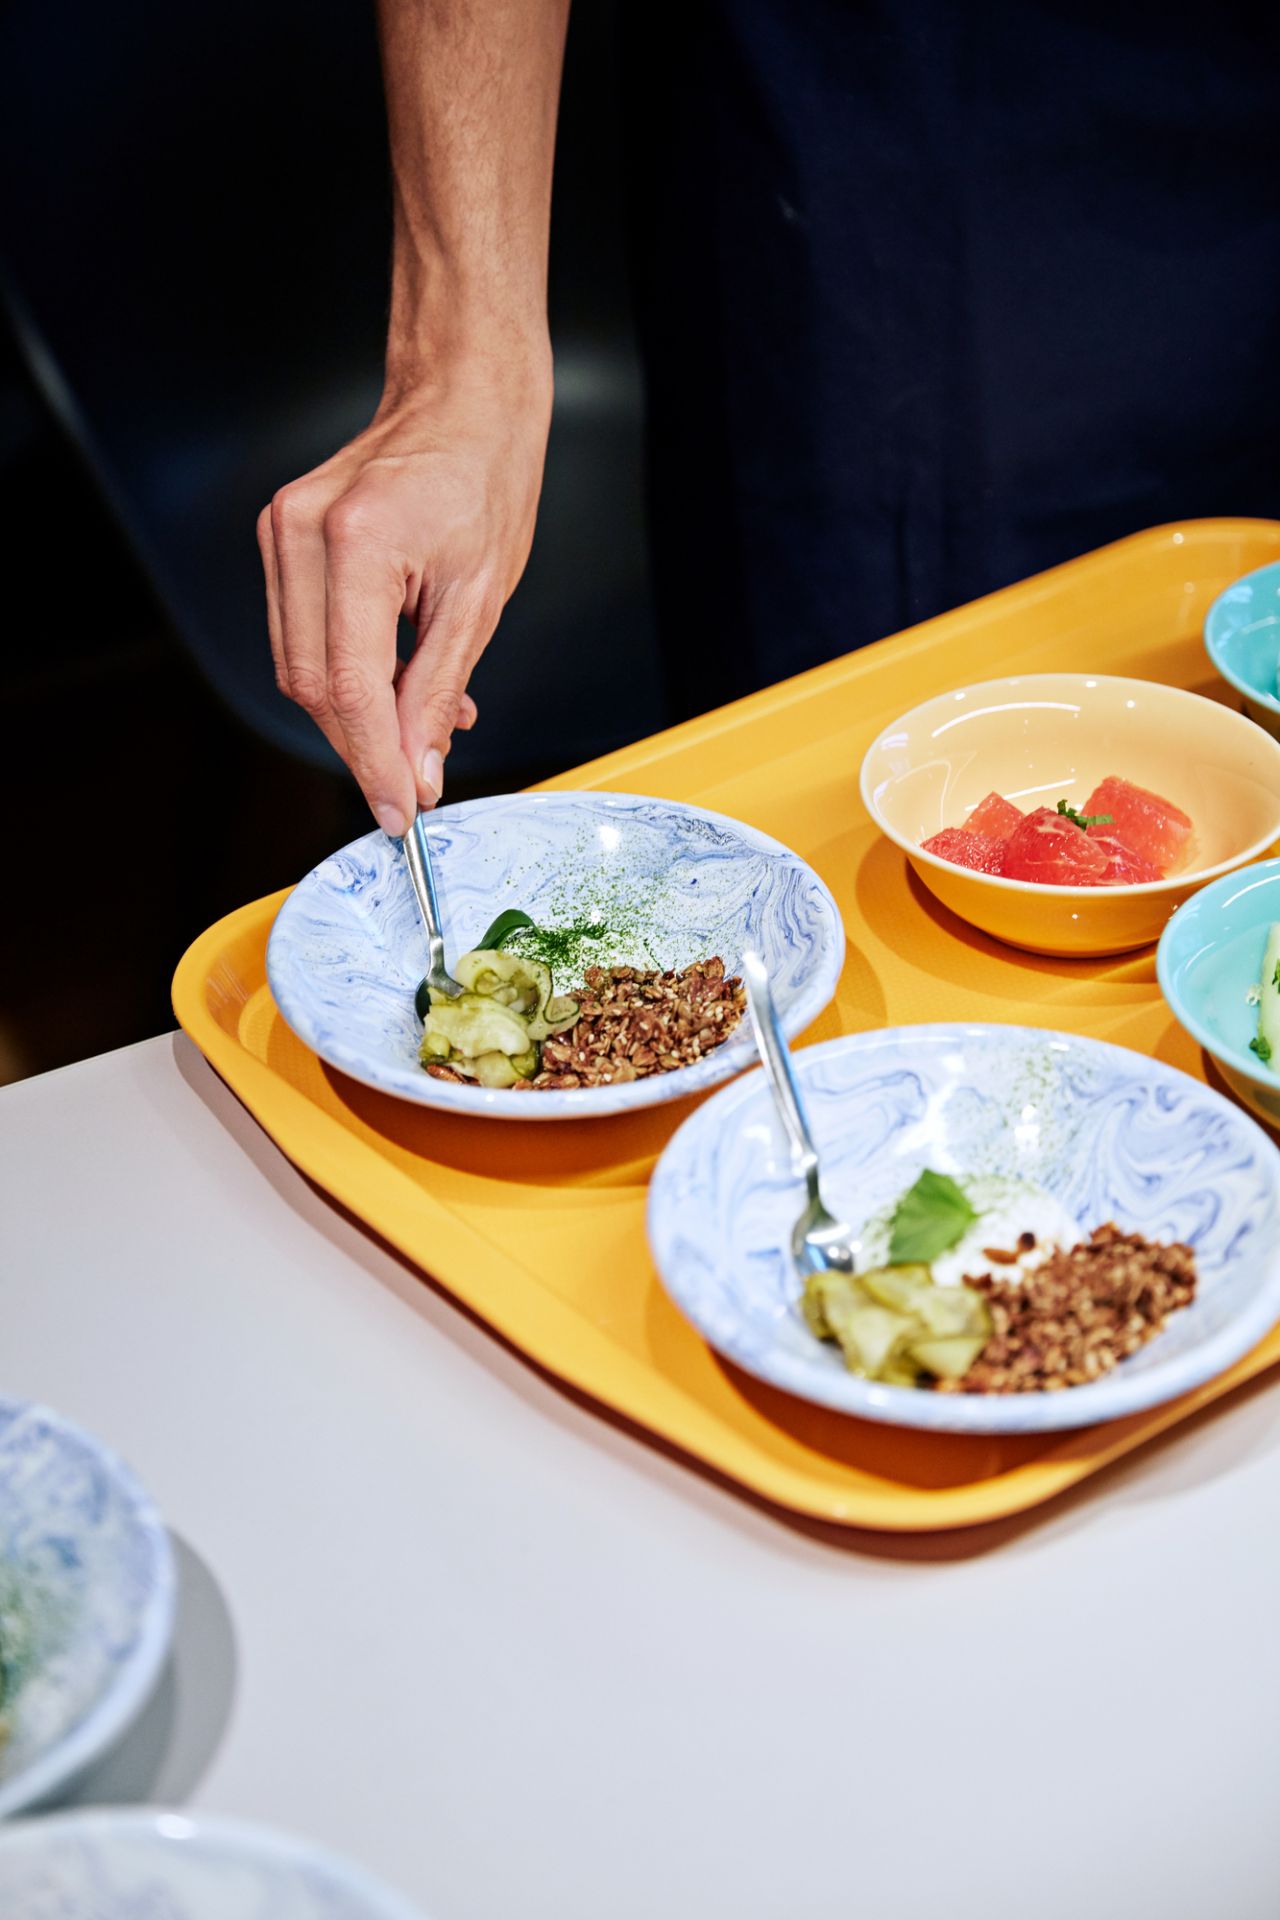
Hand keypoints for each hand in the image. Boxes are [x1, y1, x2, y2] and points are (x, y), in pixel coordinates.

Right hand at [258, 360, 551, 833]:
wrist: (461, 400)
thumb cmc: (485, 479)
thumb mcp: (479, 600)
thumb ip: (438, 692)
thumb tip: (419, 771)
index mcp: (357, 542)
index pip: (351, 687)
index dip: (375, 762)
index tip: (401, 812)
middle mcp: (301, 532)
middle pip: (311, 684)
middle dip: (363, 746)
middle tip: (415, 783)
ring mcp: (280, 529)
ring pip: (298, 666)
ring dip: (356, 714)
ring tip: (421, 726)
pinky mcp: (279, 535)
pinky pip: (300, 631)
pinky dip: (345, 673)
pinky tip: (398, 685)